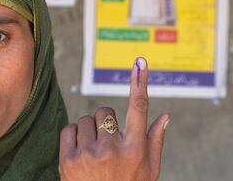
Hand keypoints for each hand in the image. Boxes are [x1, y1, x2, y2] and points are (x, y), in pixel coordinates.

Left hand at [59, 58, 169, 180]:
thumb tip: (165, 115)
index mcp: (135, 150)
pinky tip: (80, 152)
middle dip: (106, 123)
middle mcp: (112, 150)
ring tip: (94, 152)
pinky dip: (75, 135)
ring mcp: (88, 154)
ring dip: (90, 130)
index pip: (139, 109)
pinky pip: (70, 128)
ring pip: (86, 120)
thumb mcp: (148, 172)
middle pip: (105, 111)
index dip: (140, 83)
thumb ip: (156, 141)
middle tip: (108, 142)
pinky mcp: (67, 159)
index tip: (140, 63)